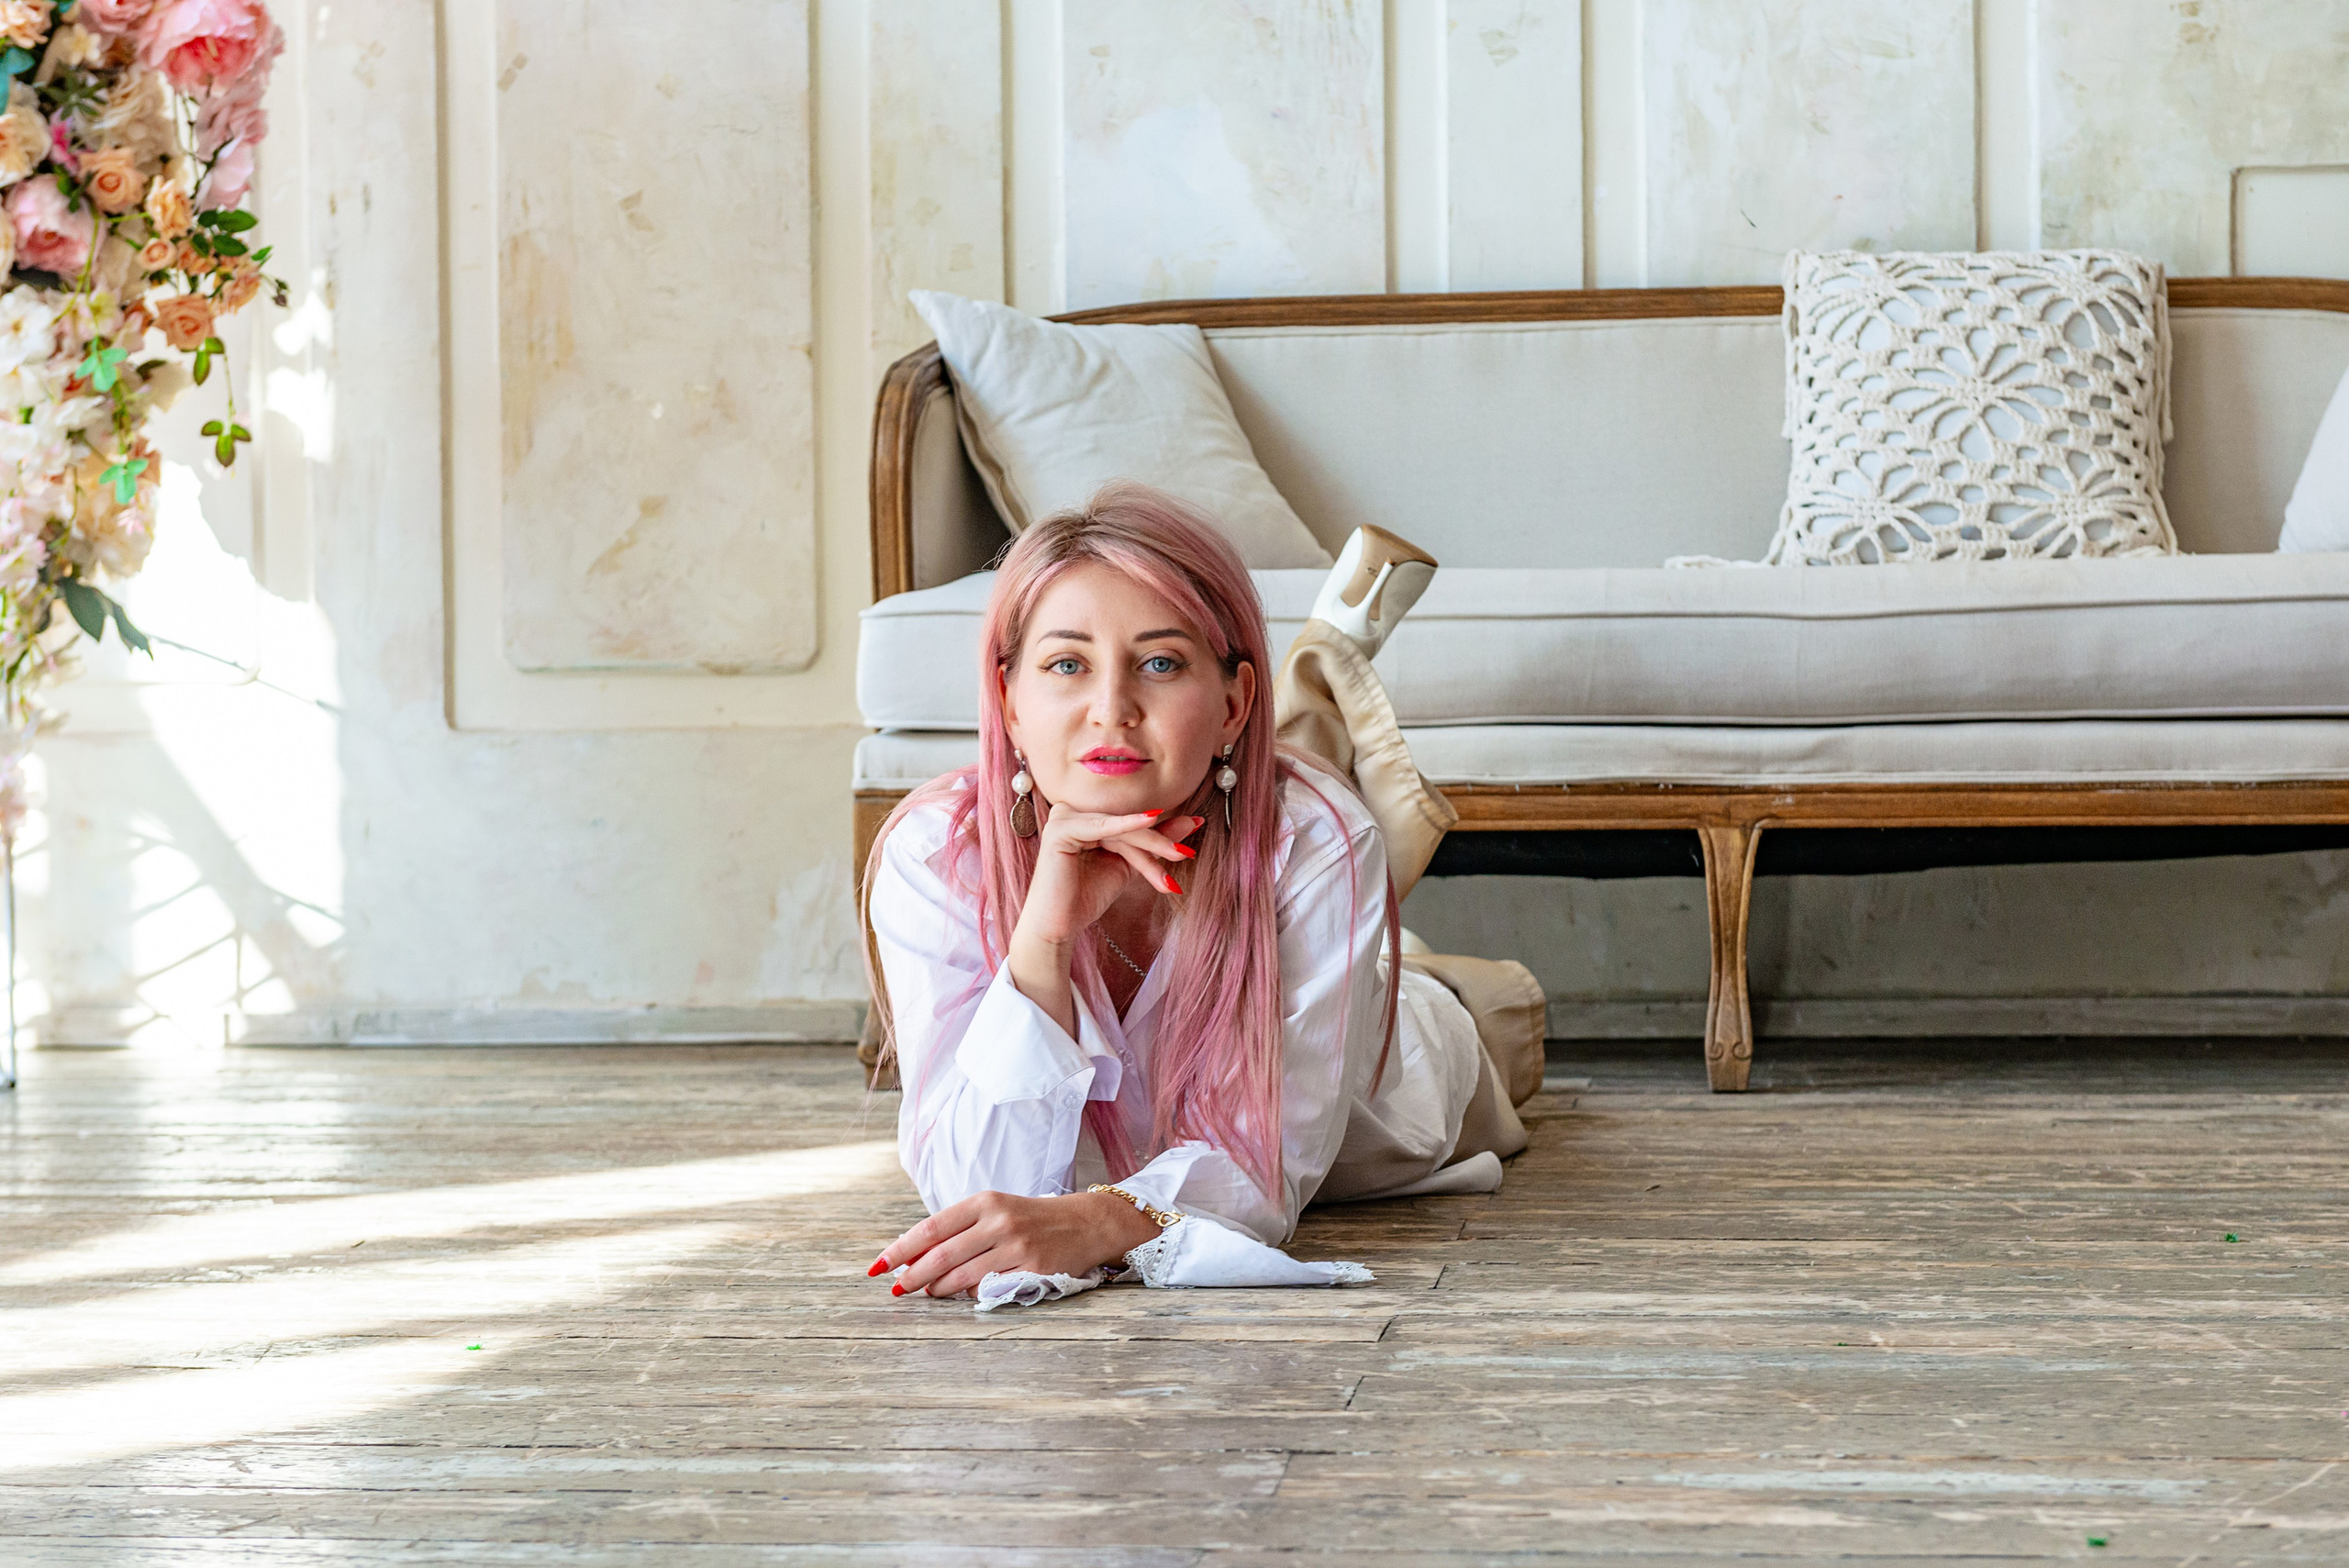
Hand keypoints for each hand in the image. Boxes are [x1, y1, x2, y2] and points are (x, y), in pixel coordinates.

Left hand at [872, 1190, 1163, 1298]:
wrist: (1087, 1222)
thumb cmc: (1033, 1218)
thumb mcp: (997, 1210)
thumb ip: (961, 1229)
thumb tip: (915, 1256)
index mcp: (985, 1201)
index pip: (931, 1227)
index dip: (901, 1249)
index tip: (878, 1265)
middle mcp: (998, 1221)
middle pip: (940, 1255)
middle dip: (912, 1275)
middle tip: (896, 1288)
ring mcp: (1016, 1247)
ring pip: (960, 1277)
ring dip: (935, 1289)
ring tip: (925, 1293)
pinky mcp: (1032, 1270)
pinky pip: (988, 1289)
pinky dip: (970, 1295)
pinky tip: (962, 1295)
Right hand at [1018, 807, 1202, 946]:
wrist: (1057, 927)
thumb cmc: (1086, 897)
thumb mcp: (1129, 866)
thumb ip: (1153, 843)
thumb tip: (1192, 822)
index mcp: (1084, 818)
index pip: (1128, 824)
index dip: (1161, 834)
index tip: (1197, 826)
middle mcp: (1071, 813)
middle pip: (1125, 825)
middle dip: (1159, 842)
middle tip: (1188, 851)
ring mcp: (1063, 818)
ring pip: (1118, 828)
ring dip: (1150, 844)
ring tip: (1179, 856)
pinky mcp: (1059, 829)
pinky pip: (1100, 827)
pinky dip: (1125, 825)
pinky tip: (1151, 820)